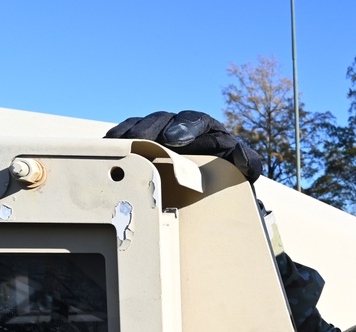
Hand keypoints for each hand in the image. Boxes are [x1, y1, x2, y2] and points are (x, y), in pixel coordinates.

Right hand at [105, 111, 261, 182]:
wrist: (216, 188)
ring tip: (118, 142)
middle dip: (152, 128)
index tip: (174, 140)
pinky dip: (119, 139)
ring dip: (131, 133)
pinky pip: (130, 134)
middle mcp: (184, 127)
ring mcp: (163, 133)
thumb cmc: (230, 176)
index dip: (185, 127)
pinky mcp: (147, 143)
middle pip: (164, 120)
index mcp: (209, 130)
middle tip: (142, 139)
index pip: (197, 121)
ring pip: (143, 125)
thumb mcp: (243, 169)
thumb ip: (247, 161)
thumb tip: (242, 157)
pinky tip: (107, 146)